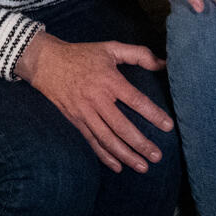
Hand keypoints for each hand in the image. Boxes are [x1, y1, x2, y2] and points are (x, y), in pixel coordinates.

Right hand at [14, 32, 173, 172]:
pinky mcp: (75, 120)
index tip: (168, 126)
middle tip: (157, 156)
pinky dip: (104, 156)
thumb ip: (138, 54)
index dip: (152, 113)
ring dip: (125, 154)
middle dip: (140, 143)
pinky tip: (118, 167)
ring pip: (107, 138)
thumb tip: (163, 64)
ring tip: (142, 167)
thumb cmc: (82, 54)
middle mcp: (97, 98)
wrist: (47, 62)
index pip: (135, 99)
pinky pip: (92, 141)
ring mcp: (84, 112)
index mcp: (109, 79)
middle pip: (121, 126)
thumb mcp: (110, 48)